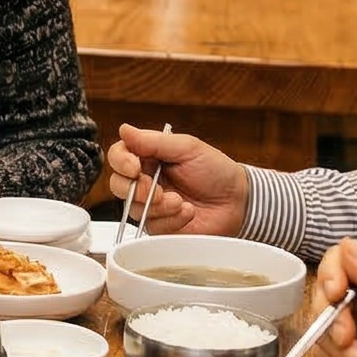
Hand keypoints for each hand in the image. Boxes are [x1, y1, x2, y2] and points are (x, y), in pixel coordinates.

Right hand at [103, 122, 248, 234]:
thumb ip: (154, 141)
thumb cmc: (217, 171)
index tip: (134, 167)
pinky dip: (171, 220)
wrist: (238, 202)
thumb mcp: (188, 148)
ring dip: (158, 206)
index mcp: (149, 157)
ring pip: (133, 208)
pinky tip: (188, 212)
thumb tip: (124, 129)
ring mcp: (151, 205)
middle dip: (135, 189)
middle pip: (118, 185)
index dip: (121, 162)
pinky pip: (153, 226)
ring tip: (180, 201)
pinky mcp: (161, 226)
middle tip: (157, 189)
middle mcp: (146, 180)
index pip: (119, 156)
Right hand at [313, 238, 356, 356]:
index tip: (336, 293)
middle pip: (322, 292)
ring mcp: (353, 328)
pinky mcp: (345, 356)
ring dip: (334, 343)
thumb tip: (345, 243)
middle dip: (332, 316)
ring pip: (317, 324)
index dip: (331, 273)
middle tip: (348, 335)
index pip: (339, 260)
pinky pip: (320, 352)